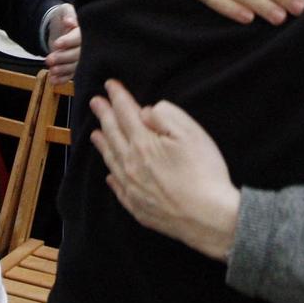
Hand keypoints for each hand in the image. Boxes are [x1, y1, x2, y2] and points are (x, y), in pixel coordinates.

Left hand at [44, 4, 80, 83]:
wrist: (59, 26)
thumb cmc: (64, 16)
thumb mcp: (65, 10)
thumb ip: (68, 13)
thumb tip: (70, 21)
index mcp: (86, 31)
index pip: (80, 38)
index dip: (69, 41)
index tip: (57, 44)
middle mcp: (87, 46)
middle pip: (78, 54)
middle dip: (63, 58)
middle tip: (49, 59)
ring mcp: (82, 58)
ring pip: (76, 66)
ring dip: (63, 69)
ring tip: (52, 70)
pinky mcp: (76, 67)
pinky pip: (71, 75)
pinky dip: (62, 79)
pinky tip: (53, 80)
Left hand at [90, 79, 239, 259]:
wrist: (208, 218)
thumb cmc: (203, 172)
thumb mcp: (190, 133)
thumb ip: (165, 116)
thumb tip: (144, 112)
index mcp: (143, 143)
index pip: (125, 113)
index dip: (118, 97)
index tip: (110, 85)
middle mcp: (131, 164)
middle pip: (113, 134)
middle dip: (104, 115)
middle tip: (95, 102)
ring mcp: (132, 188)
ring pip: (111, 160)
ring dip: (102, 144)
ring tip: (95, 133)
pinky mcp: (138, 208)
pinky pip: (117, 188)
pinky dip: (112, 176)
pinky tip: (110, 174)